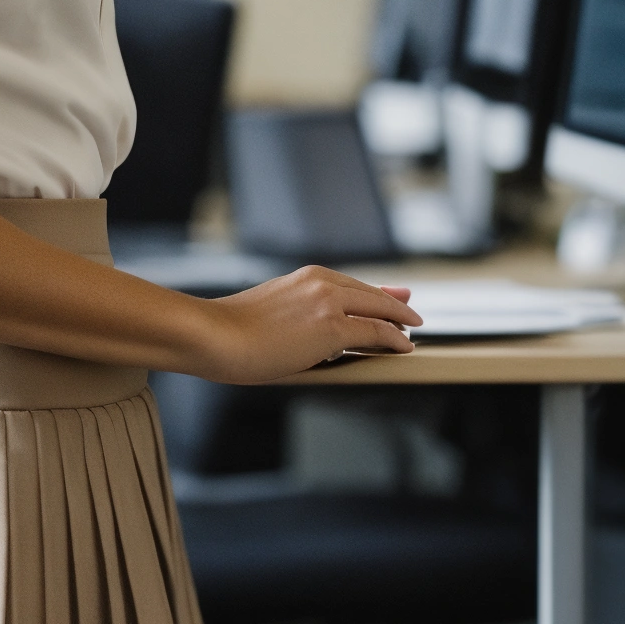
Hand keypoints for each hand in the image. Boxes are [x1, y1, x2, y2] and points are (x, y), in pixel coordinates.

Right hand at [201, 267, 421, 383]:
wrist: (215, 335)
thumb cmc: (230, 331)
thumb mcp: (270, 311)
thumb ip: (295, 313)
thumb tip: (306, 328)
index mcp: (305, 277)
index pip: (350, 284)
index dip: (374, 293)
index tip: (388, 296)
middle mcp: (320, 283)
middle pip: (370, 294)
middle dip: (393, 303)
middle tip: (410, 311)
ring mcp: (328, 303)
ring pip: (379, 310)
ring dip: (398, 322)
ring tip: (410, 332)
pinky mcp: (332, 327)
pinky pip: (376, 332)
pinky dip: (395, 339)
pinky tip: (404, 346)